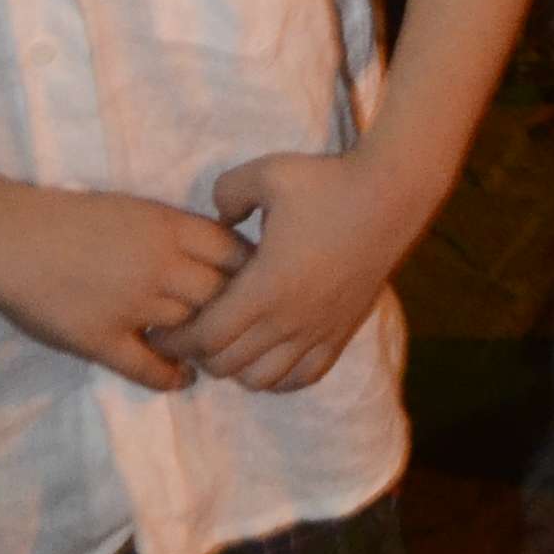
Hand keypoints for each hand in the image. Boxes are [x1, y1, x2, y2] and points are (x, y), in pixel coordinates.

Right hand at [0, 186, 253, 391]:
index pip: (235, 252)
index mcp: (170, 228)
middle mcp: (161, 267)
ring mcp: (133, 306)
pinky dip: (170, 377)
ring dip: (203, 343)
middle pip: (223, 295)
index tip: (255, 282)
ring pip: (192, 331)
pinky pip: (149, 367)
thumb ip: (176, 232)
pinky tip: (180, 377)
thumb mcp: (136, 210)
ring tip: (210, 351)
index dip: (250, 271)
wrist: (12, 239)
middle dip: (235, 310)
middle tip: (240, 325)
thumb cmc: (72, 217)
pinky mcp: (102, 340)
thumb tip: (217, 252)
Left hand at [161, 146, 415, 393]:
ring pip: (262, 379)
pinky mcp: (341, 332)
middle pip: (227, 364)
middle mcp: (290, 320)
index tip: (161, 328)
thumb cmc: (328, 183)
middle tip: (188, 333)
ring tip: (228, 345)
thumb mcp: (267, 174)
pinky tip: (269, 355)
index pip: (206, 337)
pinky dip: (278, 377)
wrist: (392, 193)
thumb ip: (227, 194)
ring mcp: (318, 330)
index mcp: (265, 287)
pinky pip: (303, 377)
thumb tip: (216, 219)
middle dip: (199, 354)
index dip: (176, 339)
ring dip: (237, 368)